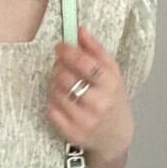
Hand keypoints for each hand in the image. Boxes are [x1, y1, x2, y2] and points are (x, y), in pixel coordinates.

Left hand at [45, 24, 133, 161]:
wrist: (115, 137)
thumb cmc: (112, 101)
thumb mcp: (112, 74)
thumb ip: (96, 50)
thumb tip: (80, 31)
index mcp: (110, 85)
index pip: (84, 63)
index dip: (68, 52)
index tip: (59, 47)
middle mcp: (98, 104)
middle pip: (66, 78)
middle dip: (59, 67)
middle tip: (59, 66)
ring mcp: (84, 120)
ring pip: (57, 93)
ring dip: (54, 83)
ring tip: (61, 82)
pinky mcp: (72, 133)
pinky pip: (52, 110)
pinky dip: (52, 100)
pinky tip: (59, 98)